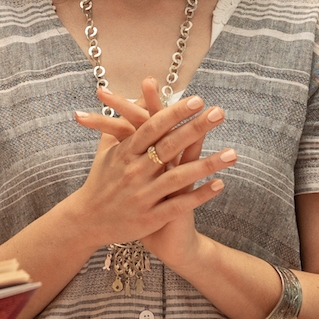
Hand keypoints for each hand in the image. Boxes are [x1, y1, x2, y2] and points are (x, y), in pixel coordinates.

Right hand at [72, 79, 234, 265]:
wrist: (86, 221)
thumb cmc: (100, 180)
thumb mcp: (107, 149)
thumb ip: (121, 122)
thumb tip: (135, 97)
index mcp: (125, 152)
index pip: (153, 127)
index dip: (174, 113)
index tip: (196, 100)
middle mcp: (134, 171)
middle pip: (169, 145)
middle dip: (196, 128)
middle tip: (219, 113)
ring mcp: (143, 195)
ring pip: (179, 176)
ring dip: (207, 164)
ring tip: (232, 153)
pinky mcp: (150, 217)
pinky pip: (179, 204)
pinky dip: (199, 195)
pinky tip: (220, 185)